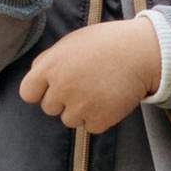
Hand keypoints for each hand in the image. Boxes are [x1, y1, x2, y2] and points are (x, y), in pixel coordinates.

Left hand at [17, 16, 161, 130]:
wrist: (142, 52)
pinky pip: (90, 126)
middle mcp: (61, 88)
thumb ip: (50, 61)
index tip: (54, 87)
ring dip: (81, 110)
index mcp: (51, 67)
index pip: (28, 93)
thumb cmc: (107, 43)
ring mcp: (80, 105)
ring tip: (99, 91)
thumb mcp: (72, 43)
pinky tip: (109, 100)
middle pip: (49, 108)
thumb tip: (36, 78)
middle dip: (63, 100)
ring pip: (69, 119)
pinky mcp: (98, 119)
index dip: (40, 91)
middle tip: (84, 84)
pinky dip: (99, 118)